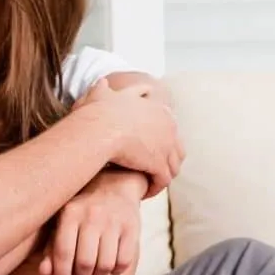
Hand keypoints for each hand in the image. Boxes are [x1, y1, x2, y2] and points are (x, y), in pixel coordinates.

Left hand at [38, 171, 143, 274]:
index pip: (63, 252)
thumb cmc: (81, 209)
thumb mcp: (62, 222)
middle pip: (85, 263)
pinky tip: (110, 264)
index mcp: (70, 212)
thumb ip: (51, 247)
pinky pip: (124, 262)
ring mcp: (114, 221)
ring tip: (94, 271)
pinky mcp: (132, 227)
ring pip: (105, 265)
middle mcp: (92, 215)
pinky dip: (116, 270)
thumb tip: (45, 273)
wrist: (115, 184)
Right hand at [73, 78, 184, 197]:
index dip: (160, 141)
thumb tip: (102, 82)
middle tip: (153, 170)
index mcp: (159, 110)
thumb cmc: (97, 112)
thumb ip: (104, 88)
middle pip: (176, 149)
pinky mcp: (159, 164)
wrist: (99, 127)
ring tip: (149, 184)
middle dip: (166, 160)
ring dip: (162, 176)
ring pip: (172, 167)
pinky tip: (144, 193)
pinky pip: (162, 181)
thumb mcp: (102, 94)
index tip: (148, 150)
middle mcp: (169, 127)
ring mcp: (166, 147)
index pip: (169, 128)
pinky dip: (155, 188)